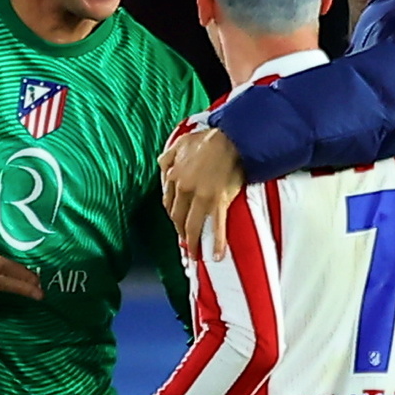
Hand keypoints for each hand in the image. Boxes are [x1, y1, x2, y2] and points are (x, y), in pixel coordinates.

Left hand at [158, 128, 243, 260]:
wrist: (231, 139)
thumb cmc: (208, 139)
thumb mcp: (179, 143)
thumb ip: (168, 158)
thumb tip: (163, 169)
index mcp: (174, 177)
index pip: (169, 203)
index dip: (173, 216)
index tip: (178, 222)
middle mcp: (184, 189)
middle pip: (178, 217)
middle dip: (180, 231)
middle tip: (186, 242)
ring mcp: (201, 197)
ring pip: (192, 225)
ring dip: (193, 242)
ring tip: (196, 254)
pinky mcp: (219, 201)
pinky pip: (217, 226)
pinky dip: (217, 242)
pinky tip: (217, 254)